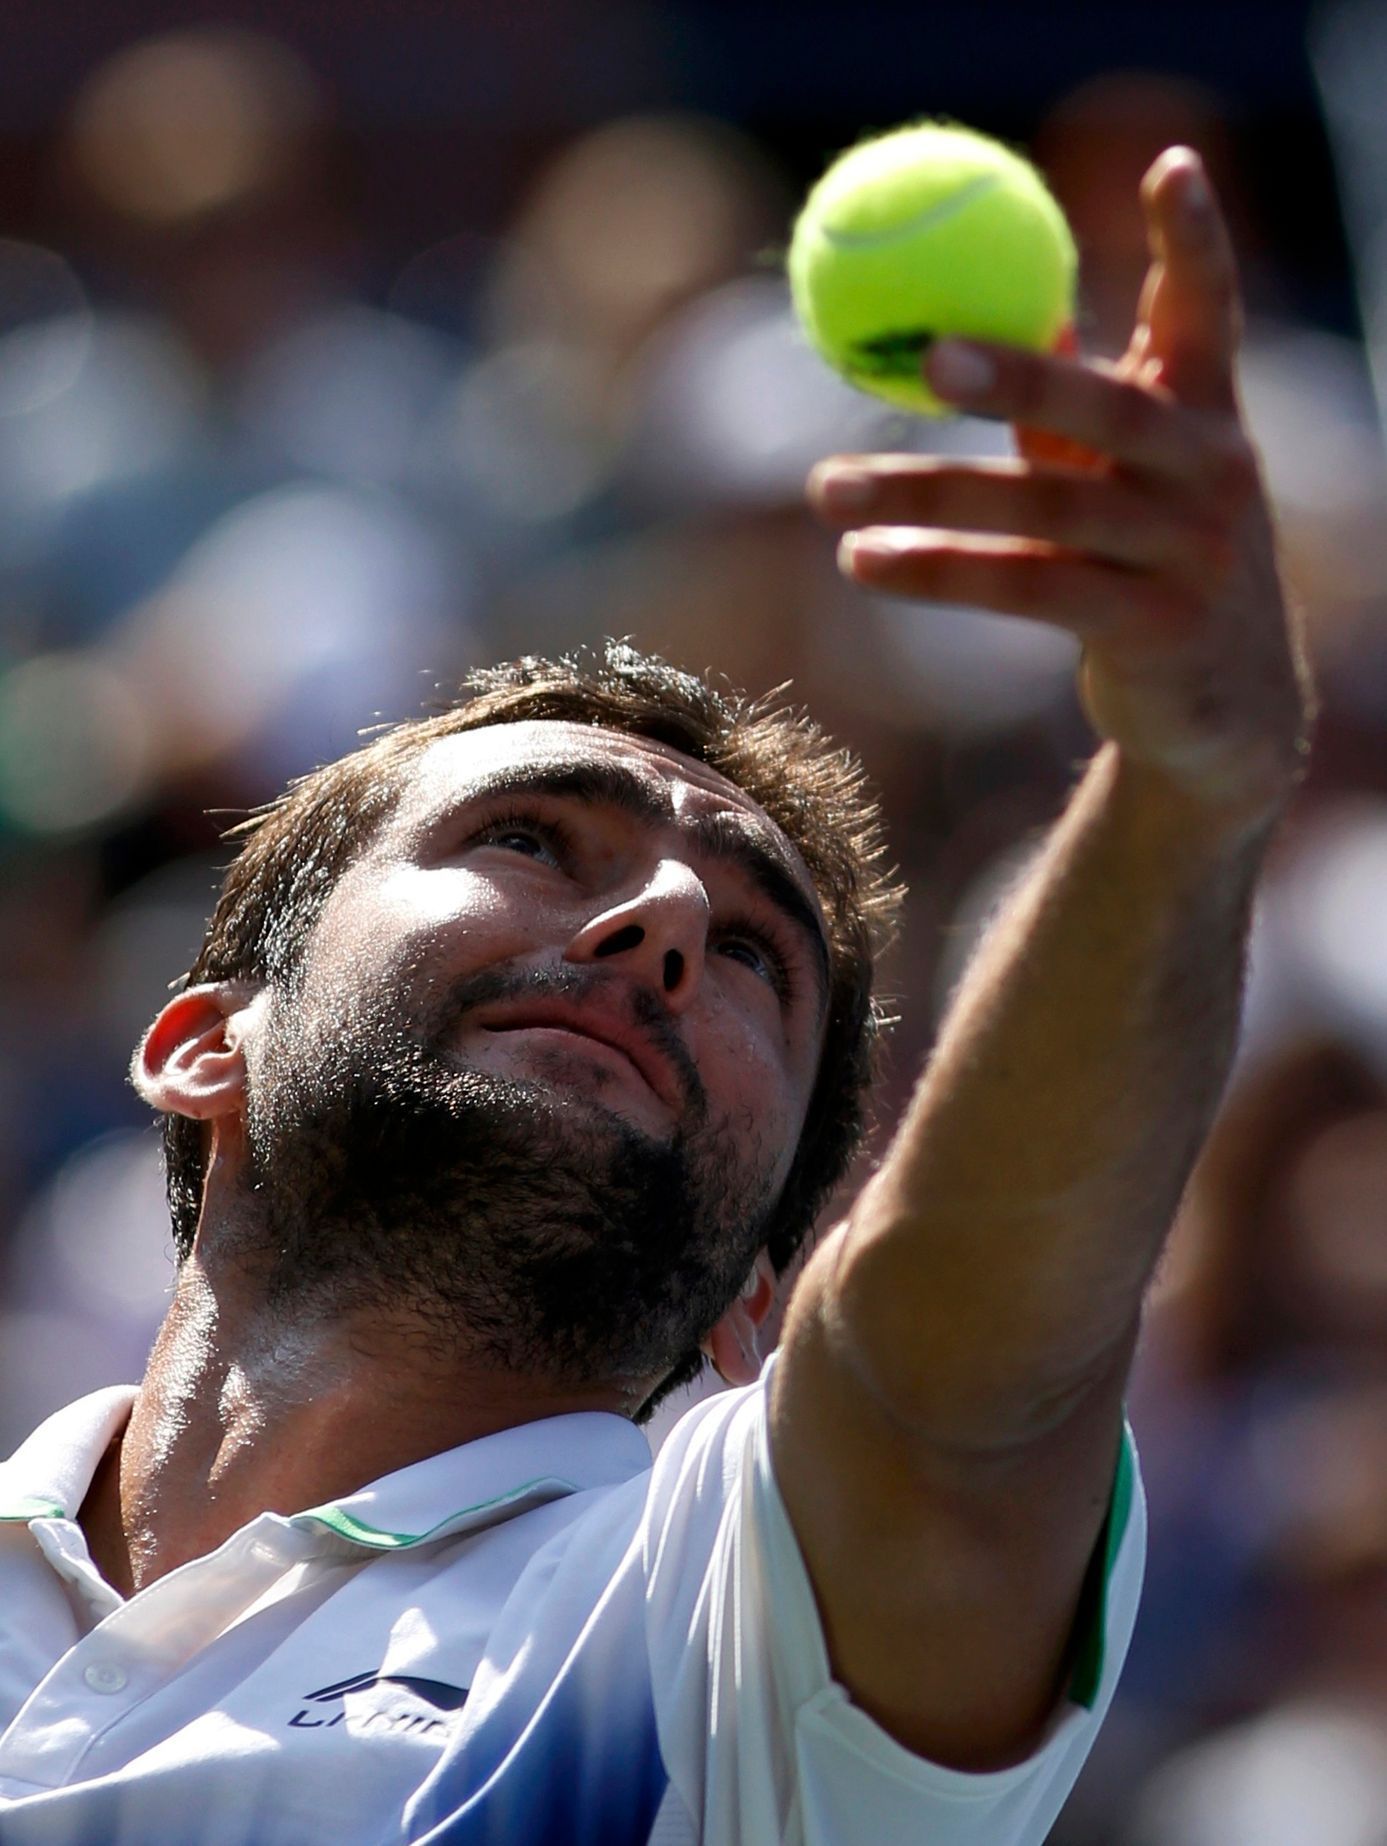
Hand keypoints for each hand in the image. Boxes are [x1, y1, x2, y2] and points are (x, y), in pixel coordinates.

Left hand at [809, 148, 1312, 832]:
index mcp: (1210, 414)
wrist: (1218, 707)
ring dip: (927, 495)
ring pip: (1045, 512)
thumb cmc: (1149, 563)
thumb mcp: (1125, 476)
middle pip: (1110, 409)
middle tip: (928, 355)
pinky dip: (939, 573)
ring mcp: (1191, 553)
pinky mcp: (1154, 627)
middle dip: (1022, 377)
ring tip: (825, 487)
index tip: (1169, 165)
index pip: (1209, 311)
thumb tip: (987, 320)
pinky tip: (863, 560)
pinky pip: (1028, 590)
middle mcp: (1215, 473)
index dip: (1194, 240)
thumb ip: (1074, 407)